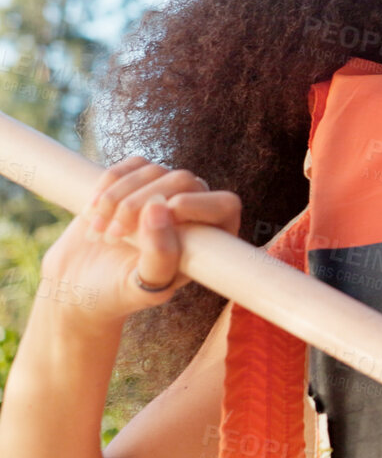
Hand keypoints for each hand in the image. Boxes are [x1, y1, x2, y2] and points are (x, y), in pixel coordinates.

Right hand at [40, 156, 241, 322]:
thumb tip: (159, 208)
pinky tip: (92, 211)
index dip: (195, 205)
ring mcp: (166, 193)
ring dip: (118, 198)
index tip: (156, 220)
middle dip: (142, 203)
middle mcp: (195, 212)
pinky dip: (108, 183)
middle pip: (184, 180)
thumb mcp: (144, 287)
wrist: (79, 286)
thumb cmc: (119, 293)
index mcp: (212, 240)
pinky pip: (132, 164)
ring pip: (153, 170)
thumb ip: (160, 256)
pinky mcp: (138, 182)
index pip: (225, 204)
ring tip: (100, 232)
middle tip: (114, 235)